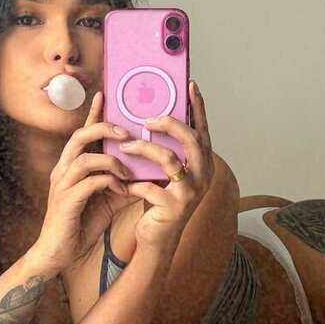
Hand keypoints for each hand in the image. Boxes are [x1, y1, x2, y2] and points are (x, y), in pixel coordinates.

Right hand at [32, 92, 139, 273]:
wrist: (58, 253)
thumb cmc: (81, 224)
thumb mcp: (108, 201)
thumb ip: (125, 185)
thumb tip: (150, 175)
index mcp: (72, 165)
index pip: (82, 133)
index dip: (93, 114)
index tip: (104, 94)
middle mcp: (64, 170)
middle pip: (80, 137)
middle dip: (103, 129)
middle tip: (127, 132)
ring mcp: (63, 184)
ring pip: (84, 158)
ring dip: (111, 161)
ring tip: (128, 170)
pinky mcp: (66, 201)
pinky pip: (89, 183)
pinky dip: (109, 183)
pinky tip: (122, 191)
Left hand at [118, 80, 214, 252]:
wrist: (158, 238)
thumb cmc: (160, 199)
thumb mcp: (168, 173)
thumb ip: (168, 149)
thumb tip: (151, 117)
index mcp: (203, 162)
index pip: (202, 129)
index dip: (198, 106)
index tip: (190, 84)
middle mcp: (203, 175)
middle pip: (192, 139)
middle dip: (169, 124)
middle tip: (146, 119)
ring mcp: (191, 192)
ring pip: (169, 159)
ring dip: (144, 149)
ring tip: (126, 146)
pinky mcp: (175, 207)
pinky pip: (150, 187)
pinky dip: (133, 183)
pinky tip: (121, 183)